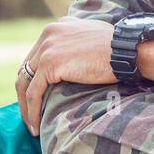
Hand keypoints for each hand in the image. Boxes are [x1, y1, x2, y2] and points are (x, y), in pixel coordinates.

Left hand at [17, 18, 115, 134]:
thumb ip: (78, 46)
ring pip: (25, 81)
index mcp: (58, 27)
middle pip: (27, 68)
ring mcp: (47, 48)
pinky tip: (35, 126)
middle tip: (30, 114)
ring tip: (31, 126)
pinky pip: (33, 92)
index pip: (37, 55)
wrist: (128, 50)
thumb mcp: (93, 40)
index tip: (39, 97)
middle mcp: (48, 33)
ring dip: (25, 106)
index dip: (35, 78)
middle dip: (25, 93)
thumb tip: (77, 62)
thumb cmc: (120, 49)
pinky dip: (32, 111)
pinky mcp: (49, 63)